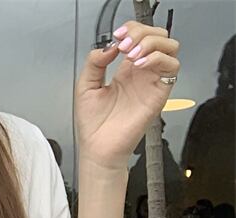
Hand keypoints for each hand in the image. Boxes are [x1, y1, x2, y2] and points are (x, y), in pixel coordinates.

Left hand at [75, 19, 180, 170]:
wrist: (99, 149)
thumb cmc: (93, 125)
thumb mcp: (85, 85)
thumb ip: (95, 61)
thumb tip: (109, 46)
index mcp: (126, 70)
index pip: (140, 37)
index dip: (131, 29)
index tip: (117, 36)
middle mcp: (142, 74)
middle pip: (158, 37)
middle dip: (142, 32)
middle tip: (124, 45)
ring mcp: (152, 82)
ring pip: (170, 47)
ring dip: (151, 43)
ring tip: (131, 54)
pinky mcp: (159, 94)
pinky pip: (171, 67)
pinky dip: (157, 58)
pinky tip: (139, 65)